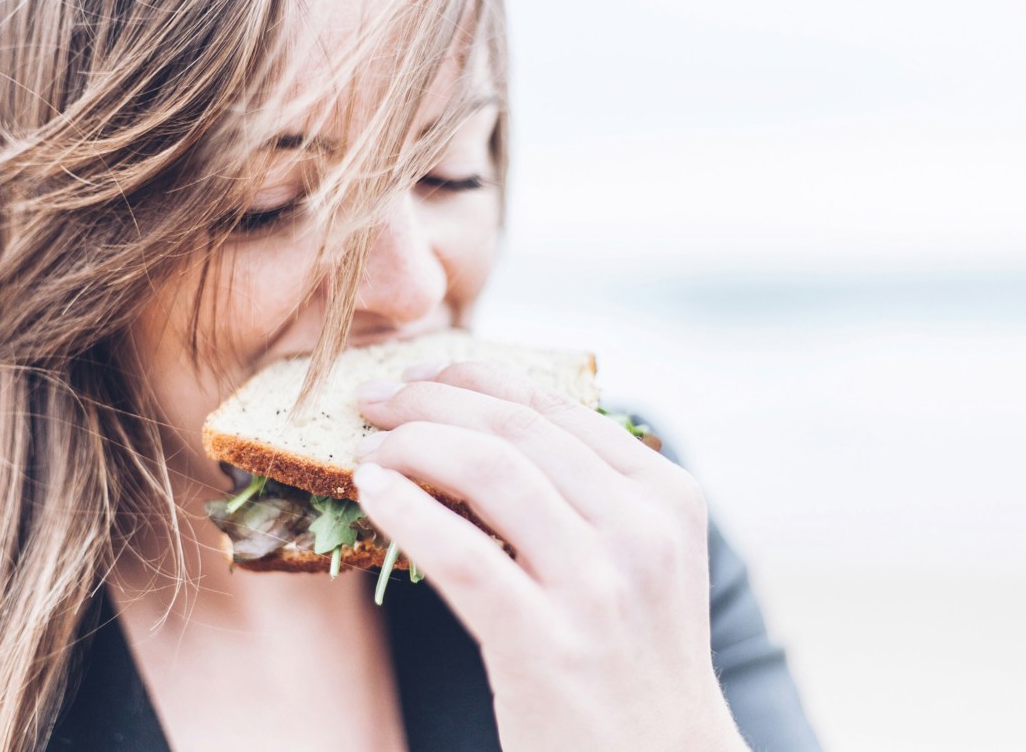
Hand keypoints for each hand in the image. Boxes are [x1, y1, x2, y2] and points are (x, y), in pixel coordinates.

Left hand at [353, 363, 748, 751]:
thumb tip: (480, 429)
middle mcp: (641, 529)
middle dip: (431, 401)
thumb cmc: (631, 656)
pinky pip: (461, 554)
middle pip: (515, 428)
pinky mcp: (548, 644)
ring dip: (412, 445)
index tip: (420, 375)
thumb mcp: (637, 559)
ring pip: (490, 471)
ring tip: (367, 449)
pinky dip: (406, 511)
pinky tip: (372, 492)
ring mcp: (599, 586)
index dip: (474, 377)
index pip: (554, 405)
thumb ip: (585, 492)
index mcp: (664, 495)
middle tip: (374, 401)